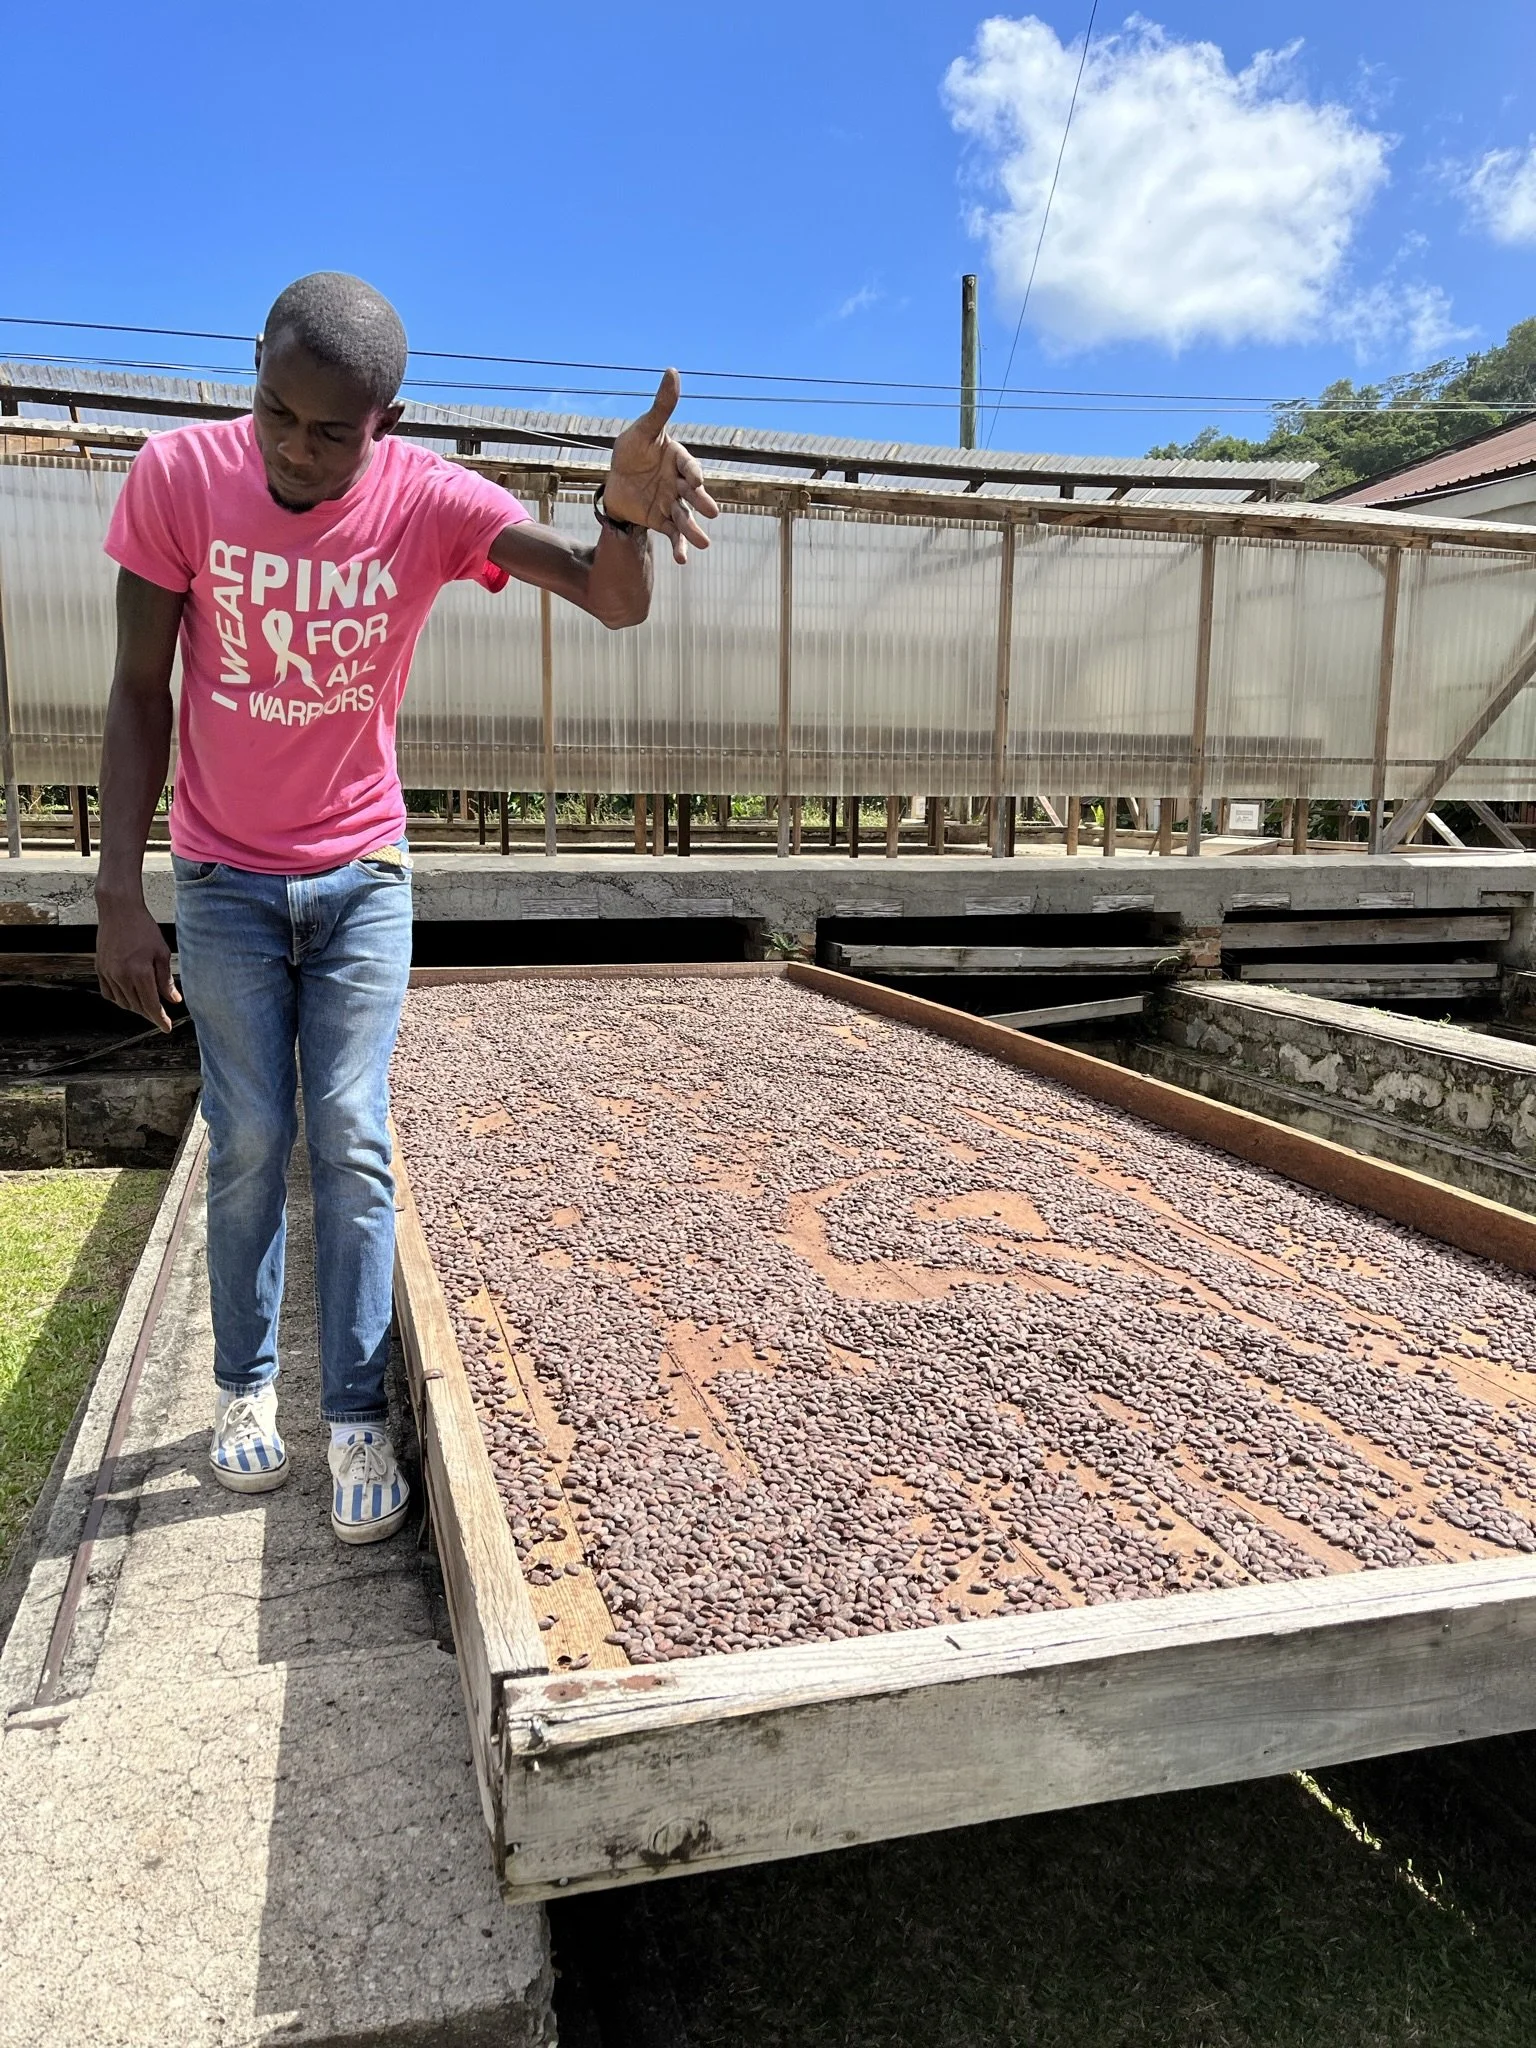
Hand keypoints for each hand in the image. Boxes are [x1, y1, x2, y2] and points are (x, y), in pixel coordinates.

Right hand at [96, 893, 182, 1030]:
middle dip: (150, 1014)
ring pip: (123, 1002)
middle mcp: (121, 976)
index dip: (160, 1019)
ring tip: (147, 1004)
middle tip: (161, 1016)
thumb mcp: (162, 953)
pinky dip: (119, 999)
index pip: (151, 1005)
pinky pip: (108, 993)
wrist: (119, 911)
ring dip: (135, 1007)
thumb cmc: (143, 929)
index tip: (167, 1028)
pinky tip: (129, 996)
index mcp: (140, 972)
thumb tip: (174, 1000)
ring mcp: (108, 973)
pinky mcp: (100, 969)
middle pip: (137, 1006)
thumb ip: (166, 980)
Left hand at [604, 369, 719, 565]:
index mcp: (677, 460)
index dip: (691, 474)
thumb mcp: (644, 430)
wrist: (616, 479)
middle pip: (692, 495)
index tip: (694, 481)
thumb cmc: (632, 450)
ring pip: (685, 518)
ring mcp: (671, 504)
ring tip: (704, 544)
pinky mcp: (661, 520)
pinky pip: (672, 534)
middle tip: (712, 513)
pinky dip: (678, 547)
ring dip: (694, 531)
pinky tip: (682, 560)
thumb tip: (673, 371)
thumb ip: (662, 407)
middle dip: (701, 503)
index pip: (688, 467)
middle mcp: (678, 484)